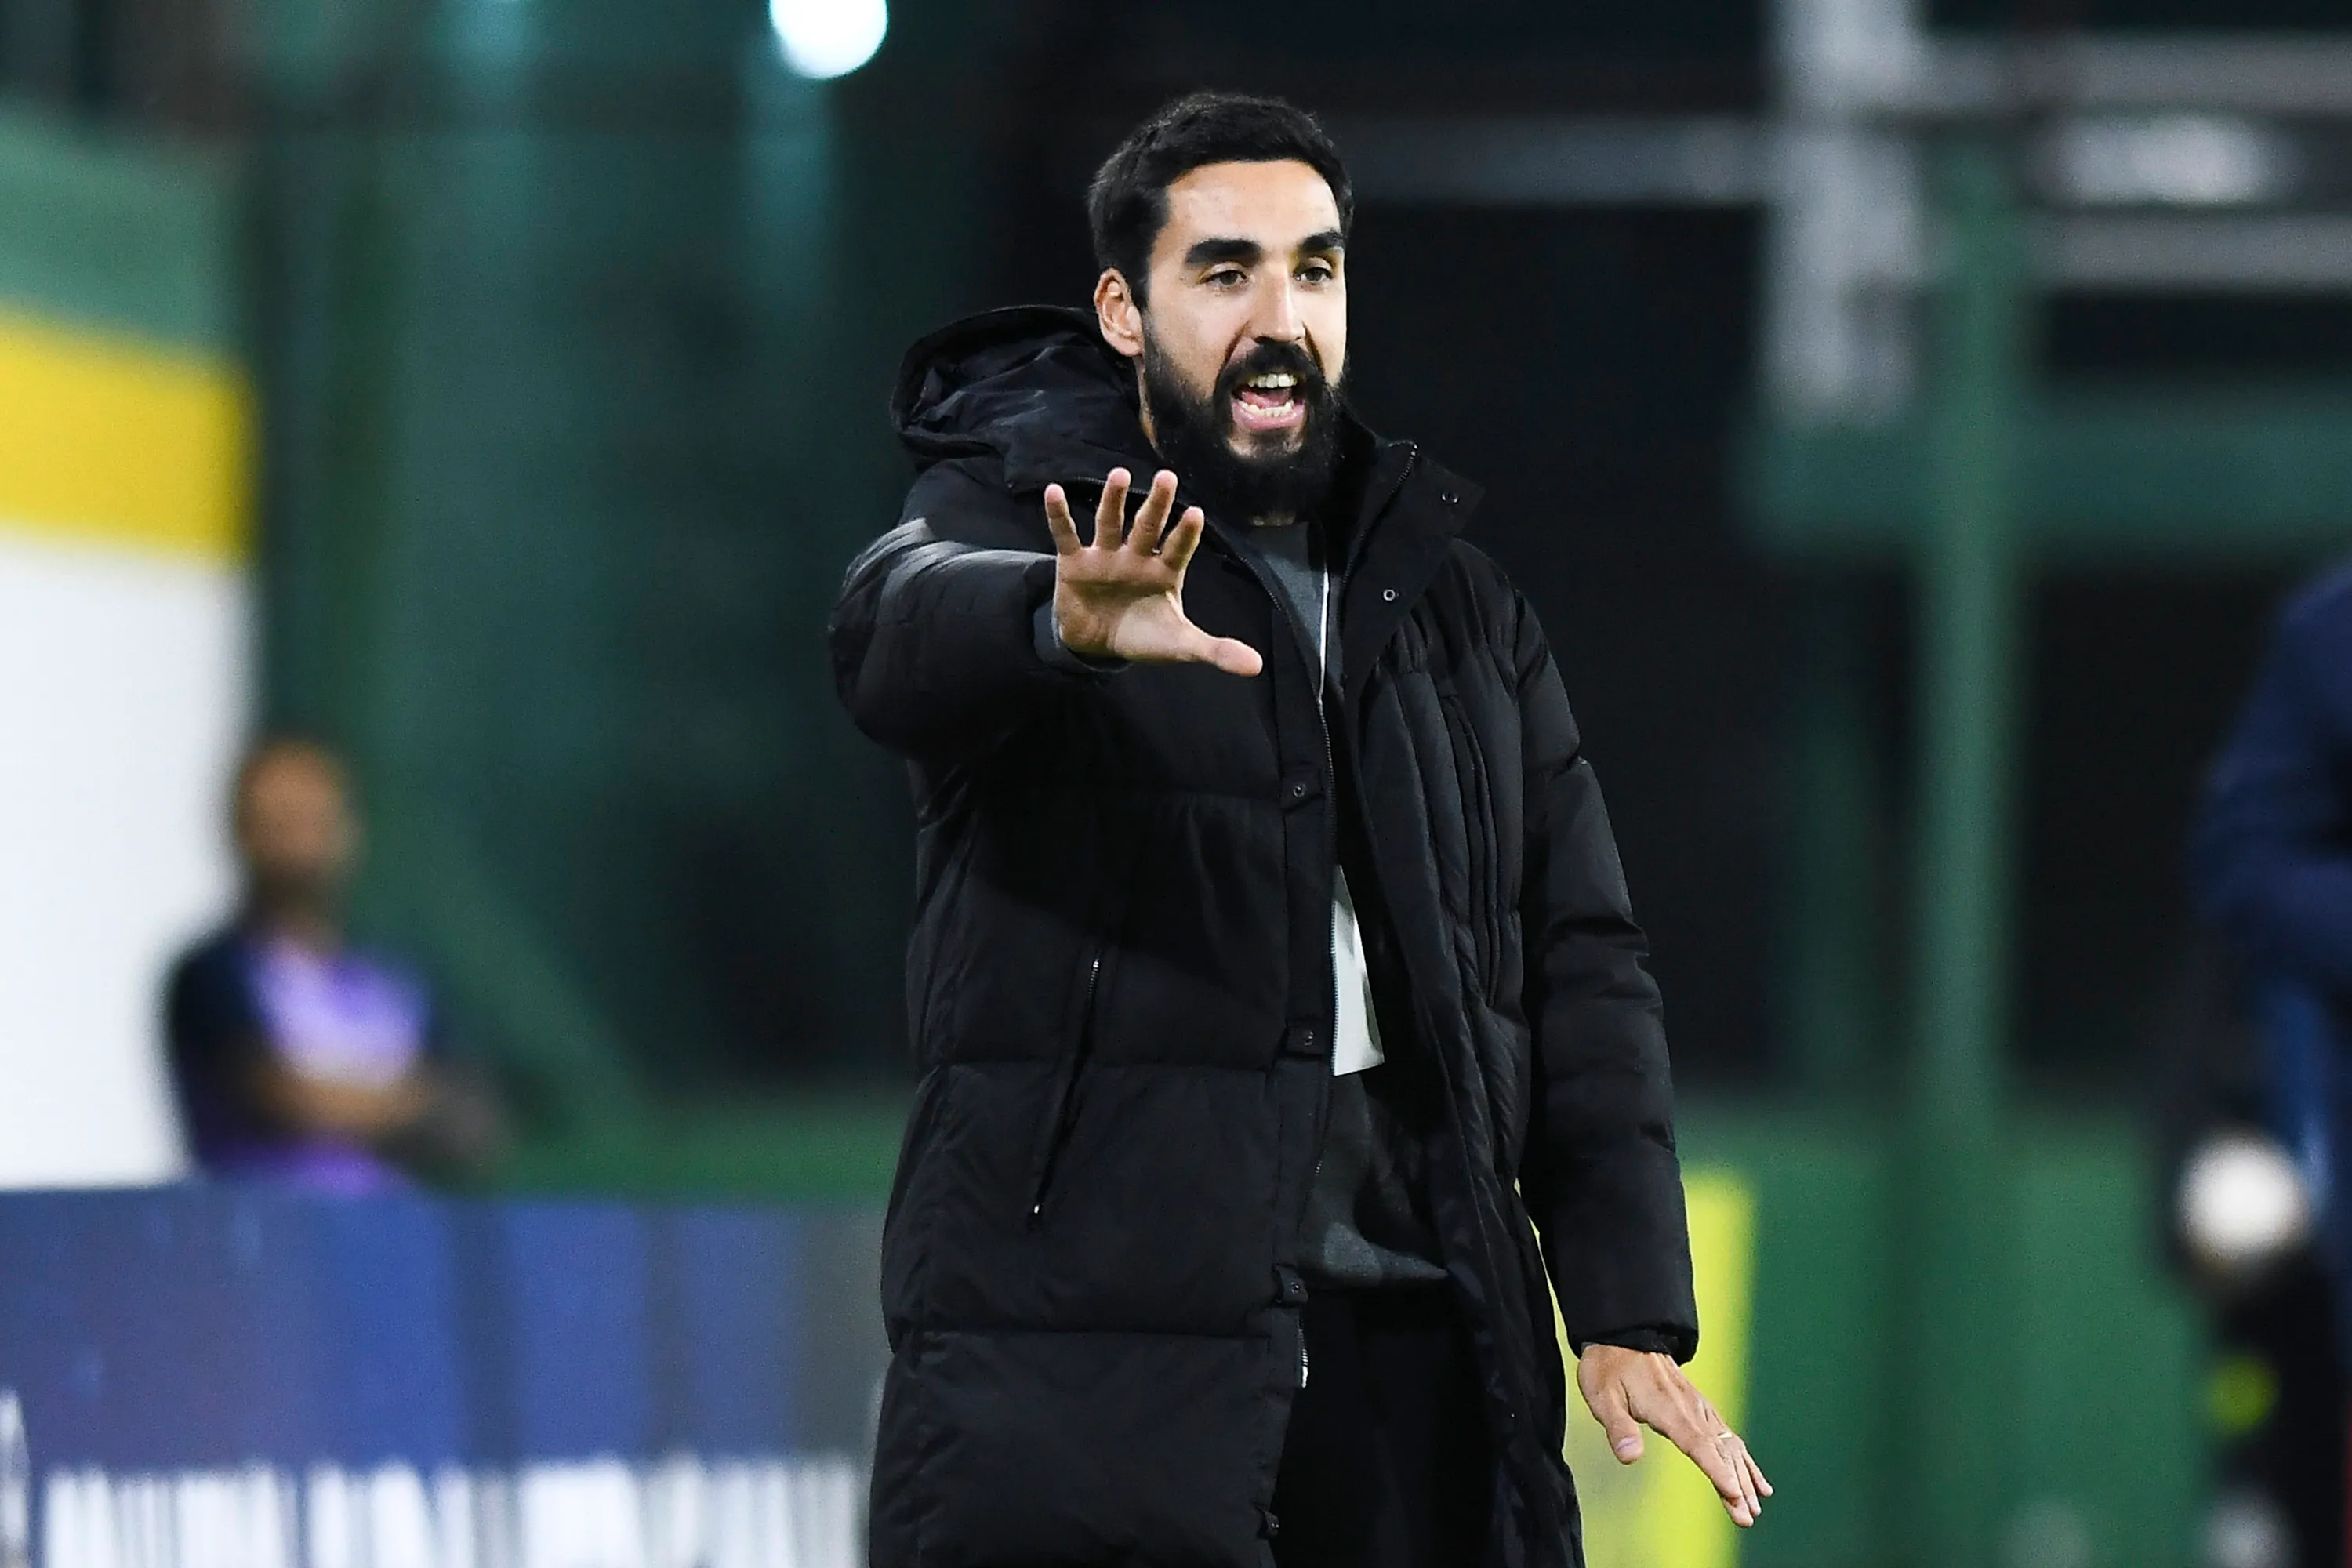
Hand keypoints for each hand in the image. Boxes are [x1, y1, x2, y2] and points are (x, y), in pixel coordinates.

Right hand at [1044, 468, 1261, 676]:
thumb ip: (1217, 651)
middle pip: (1148, 527)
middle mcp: (1137, 557)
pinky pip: (1067, 535)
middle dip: (1157, 504)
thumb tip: (1257, 666)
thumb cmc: (1144, 636)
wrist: (1097, 645)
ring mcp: (1105, 556)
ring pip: (1110, 523)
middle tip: (1167, 477)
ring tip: (1120, 475)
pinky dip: (1059, 515)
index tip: (1195, 514)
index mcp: (1165, 572)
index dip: (1186, 534)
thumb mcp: (1180, 645)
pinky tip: (1054, 492)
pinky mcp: (1074, 562)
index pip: (1179, 549)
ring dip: (1114, 500)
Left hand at [1577, 1345, 1771, 1526]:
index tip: (1734, 1494)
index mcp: (1668, 1408)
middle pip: (1719, 1451)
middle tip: (1747, 1517)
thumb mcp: (1602, 1397)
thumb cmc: (1609, 1368)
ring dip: (1744, 1477)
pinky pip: (1728, 1437)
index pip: (1698, 1444)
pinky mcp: (1701, 1408)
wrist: (1624, 1335)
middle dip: (1735, 1485)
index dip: (1717, 1470)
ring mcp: (1699, 1408)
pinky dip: (1744, 1460)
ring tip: (1756, 1507)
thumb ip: (1617, 1427)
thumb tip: (1629, 1457)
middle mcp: (1691, 1409)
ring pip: (1728, 1446)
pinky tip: (1757, 1481)